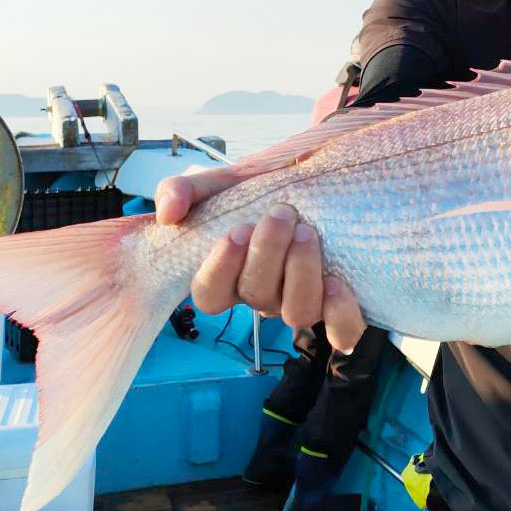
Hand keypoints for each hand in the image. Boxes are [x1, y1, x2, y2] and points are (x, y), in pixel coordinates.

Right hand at [154, 170, 365, 351]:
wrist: (315, 180)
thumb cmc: (263, 189)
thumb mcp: (221, 184)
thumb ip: (183, 191)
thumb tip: (168, 213)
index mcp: (230, 276)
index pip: (210, 296)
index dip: (220, 270)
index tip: (237, 230)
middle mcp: (265, 296)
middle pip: (257, 297)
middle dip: (268, 254)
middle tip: (282, 213)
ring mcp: (301, 302)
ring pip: (296, 313)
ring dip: (300, 272)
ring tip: (307, 232)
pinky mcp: (340, 307)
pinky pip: (341, 331)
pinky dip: (340, 313)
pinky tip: (337, 282)